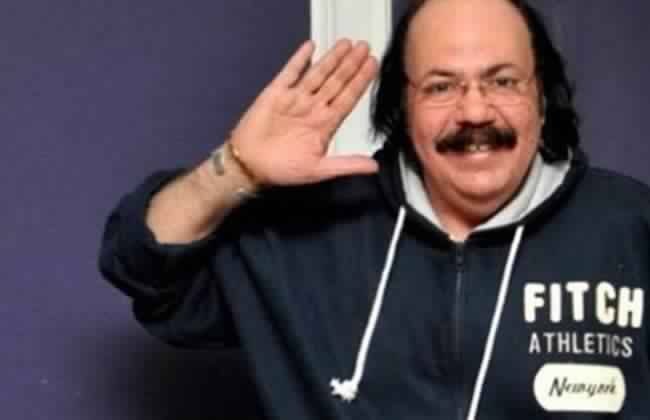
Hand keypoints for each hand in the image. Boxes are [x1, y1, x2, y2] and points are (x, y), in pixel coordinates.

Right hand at [228, 39, 378, 187]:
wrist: (248, 166)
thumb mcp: (319, 170)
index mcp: (324, 124)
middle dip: (351, 64)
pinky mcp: (275, 94)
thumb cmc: (281, 170)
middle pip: (337, 82)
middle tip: (364, 47)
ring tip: (346, 44)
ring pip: (318, 74)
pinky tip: (310, 47)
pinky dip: (300, 59)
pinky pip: (290, 72)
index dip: (361, 81)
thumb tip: (373, 167)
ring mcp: (295, 99)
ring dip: (332, 59)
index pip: (348, 98)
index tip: (373, 65)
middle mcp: (312, 108)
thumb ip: (346, 165)